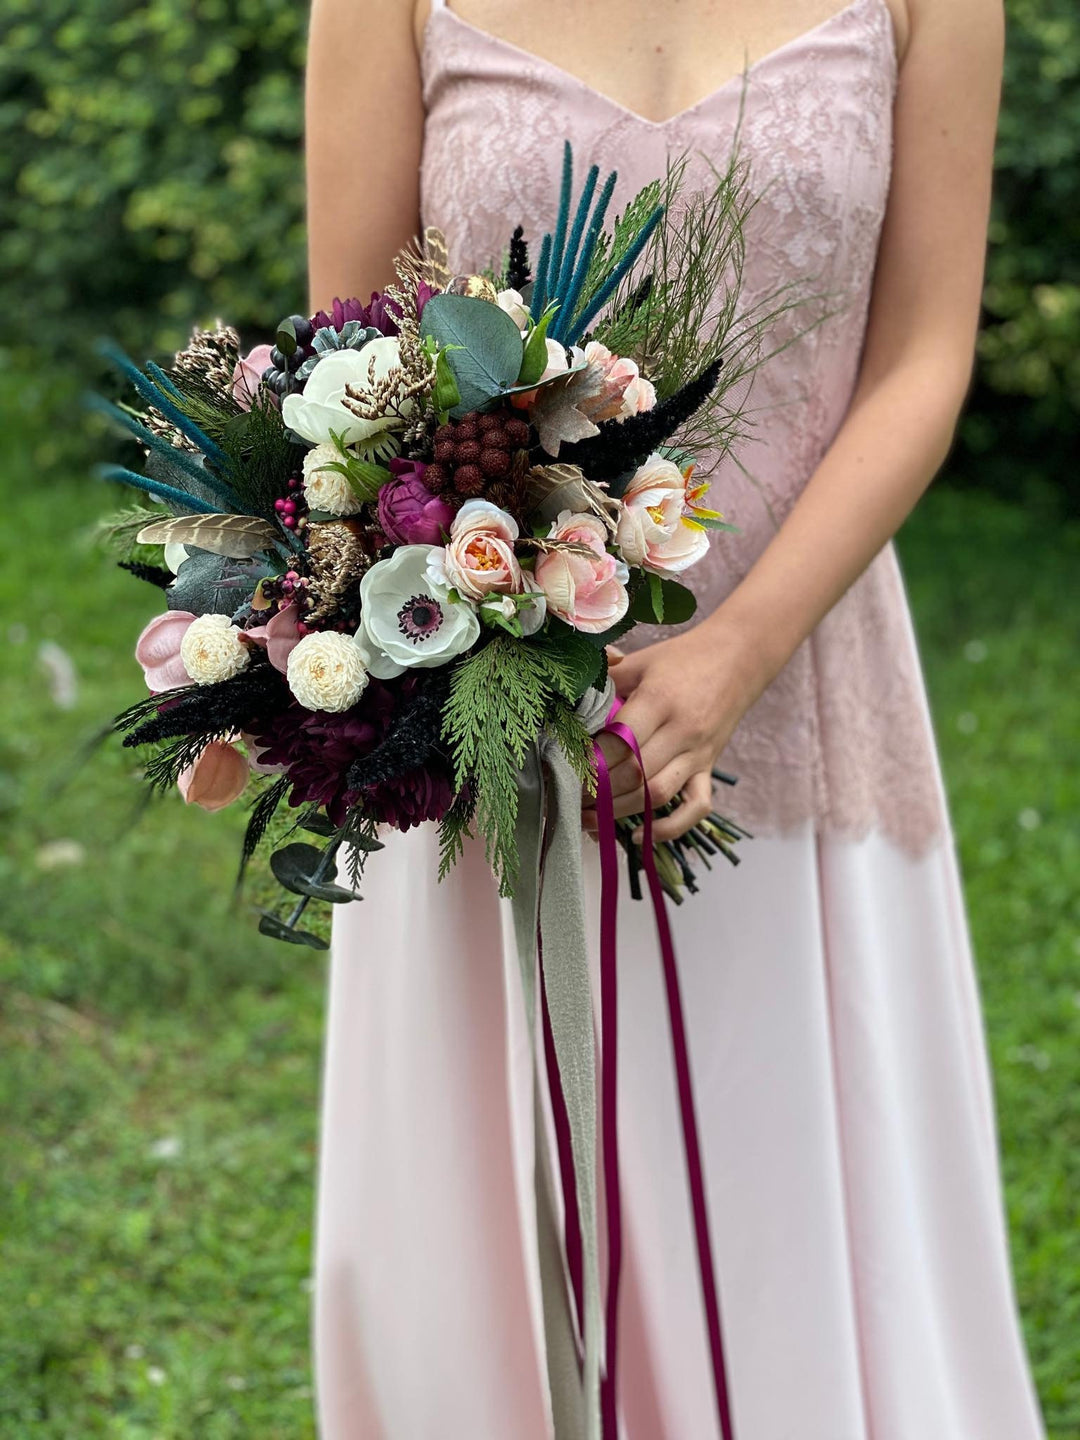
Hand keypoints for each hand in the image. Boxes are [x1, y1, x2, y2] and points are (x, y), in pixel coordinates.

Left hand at [582, 618, 765, 841]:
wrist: (739, 657)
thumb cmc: (683, 658)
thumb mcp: (641, 661)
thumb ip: (605, 679)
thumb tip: (570, 698)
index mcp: (659, 700)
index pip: (618, 742)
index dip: (589, 762)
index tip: (566, 771)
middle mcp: (681, 731)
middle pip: (634, 773)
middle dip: (597, 792)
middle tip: (569, 799)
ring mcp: (698, 754)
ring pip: (657, 794)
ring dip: (619, 812)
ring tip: (590, 819)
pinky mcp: (709, 768)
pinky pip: (695, 808)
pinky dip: (669, 828)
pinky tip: (639, 835)